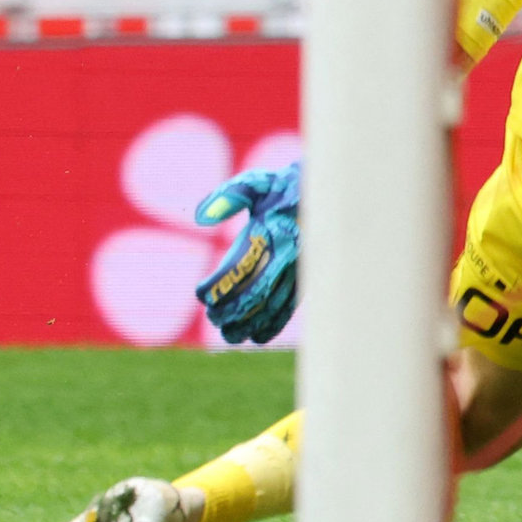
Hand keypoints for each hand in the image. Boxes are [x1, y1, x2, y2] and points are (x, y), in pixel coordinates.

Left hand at [193, 162, 301, 344]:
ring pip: (274, 304)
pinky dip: (275, 324)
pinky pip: (291, 306)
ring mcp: (298, 270)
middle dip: (233, 310)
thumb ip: (228, 197)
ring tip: (230, 336)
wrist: (321, 192)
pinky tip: (259, 337)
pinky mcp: (305, 278)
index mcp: (270, 234)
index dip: (220, 284)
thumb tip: (200, 217)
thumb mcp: (254, 184)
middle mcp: (285, 256)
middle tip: (213, 319)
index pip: (241, 266)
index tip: (201, 294)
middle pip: (258, 292)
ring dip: (251, 323)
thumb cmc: (279, 188)